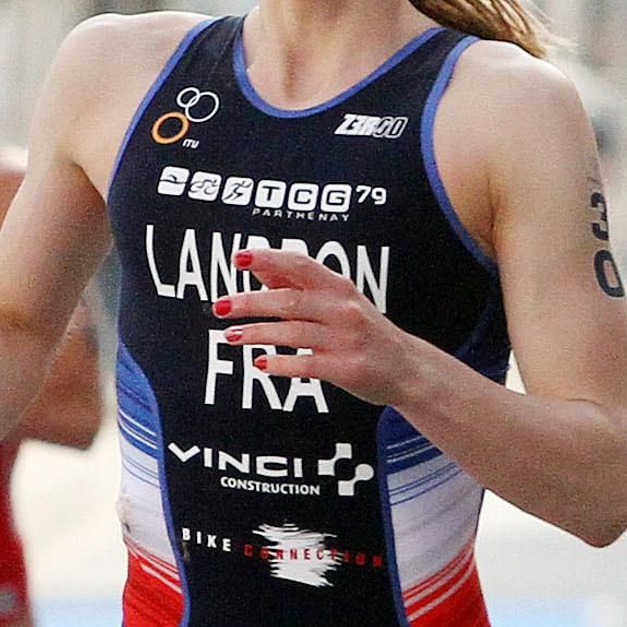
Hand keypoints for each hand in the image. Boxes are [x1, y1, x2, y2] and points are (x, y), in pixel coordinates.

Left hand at [213, 247, 416, 406]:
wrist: (407, 369)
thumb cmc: (365, 331)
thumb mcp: (338, 301)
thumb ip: (299, 286)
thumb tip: (260, 268)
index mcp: (340, 287)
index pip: (300, 265)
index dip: (268, 259)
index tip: (238, 257)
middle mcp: (344, 309)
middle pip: (289, 300)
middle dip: (250, 303)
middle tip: (219, 306)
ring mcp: (345, 339)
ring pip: (292, 333)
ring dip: (256, 334)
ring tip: (230, 336)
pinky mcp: (346, 368)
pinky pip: (305, 365)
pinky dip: (280, 364)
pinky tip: (259, 363)